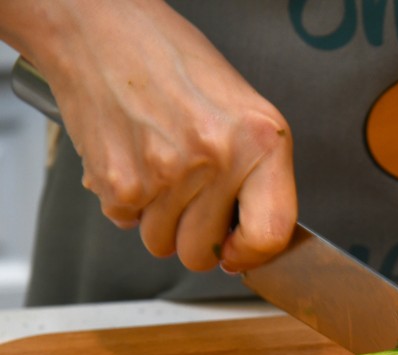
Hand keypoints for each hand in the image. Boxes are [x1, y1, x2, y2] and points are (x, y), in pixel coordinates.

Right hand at [6, 1, 296, 271]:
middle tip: (190, 201)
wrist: (101, 30)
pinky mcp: (120, 182)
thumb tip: (253, 237)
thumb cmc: (174, 62)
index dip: (253, 255)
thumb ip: (257, 173)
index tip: (239, 253)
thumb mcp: (244, 110)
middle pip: (205, 251)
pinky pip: (126, 222)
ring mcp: (166, 173)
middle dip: (196, 238)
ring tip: (161, 171)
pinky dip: (127, 203)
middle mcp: (218, 158)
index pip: (271, 234)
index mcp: (262, 141)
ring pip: (162, 243)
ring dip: (159, 220)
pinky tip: (134, 161)